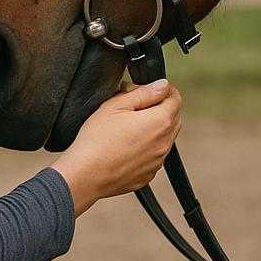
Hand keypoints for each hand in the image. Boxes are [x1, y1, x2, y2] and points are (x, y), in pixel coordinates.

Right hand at [51, 79, 182, 217]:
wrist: (85, 175)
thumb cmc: (96, 140)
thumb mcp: (116, 105)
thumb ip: (143, 93)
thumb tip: (161, 86)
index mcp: (160, 122)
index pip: (175, 98)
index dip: (163, 90)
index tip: (150, 90)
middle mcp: (164, 143)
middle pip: (174, 117)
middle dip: (161, 107)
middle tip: (137, 106)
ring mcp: (157, 161)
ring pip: (165, 137)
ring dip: (155, 128)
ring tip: (130, 126)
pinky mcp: (148, 174)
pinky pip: (155, 156)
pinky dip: (148, 148)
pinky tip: (127, 145)